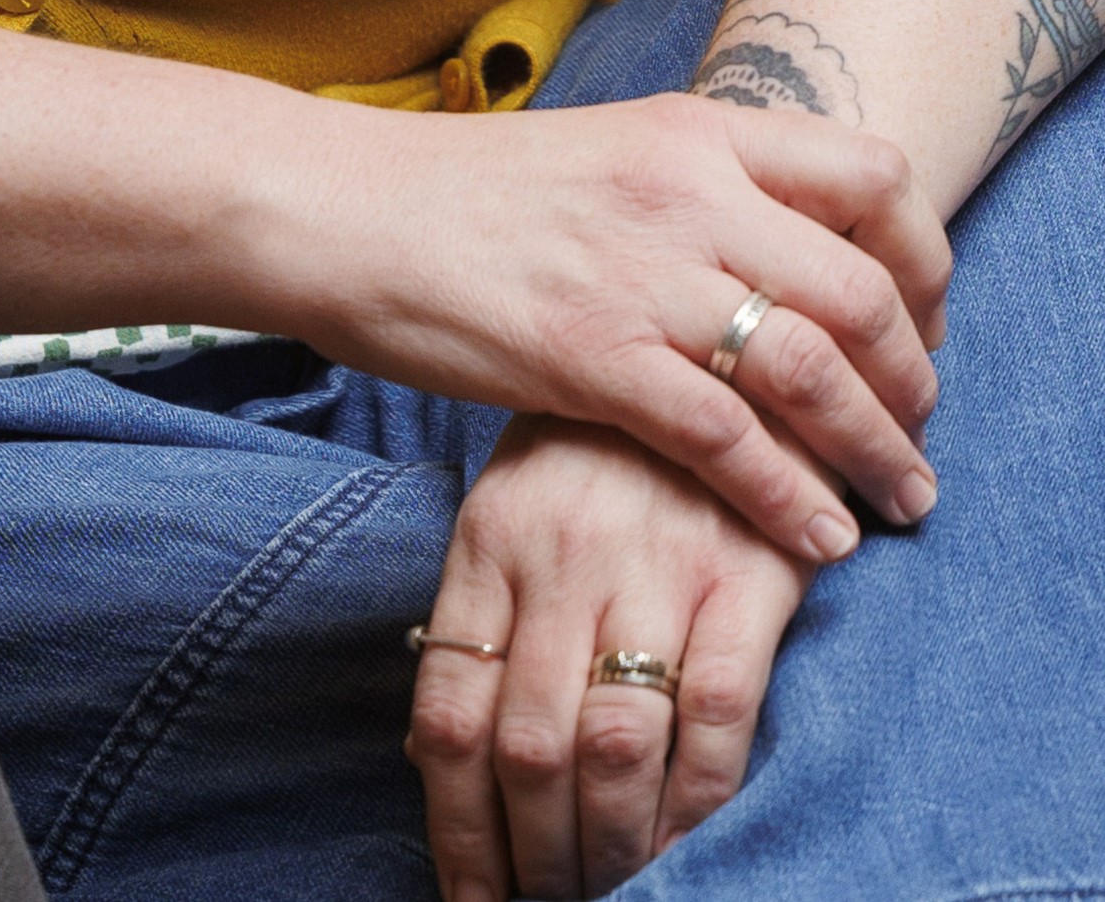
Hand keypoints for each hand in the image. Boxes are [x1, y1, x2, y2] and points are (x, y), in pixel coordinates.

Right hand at [286, 88, 945, 560]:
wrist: (340, 207)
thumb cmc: (462, 190)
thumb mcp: (603, 151)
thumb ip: (696, 187)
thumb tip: (784, 252)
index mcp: (693, 129)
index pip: (873, 174)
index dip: (924, 259)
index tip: (918, 323)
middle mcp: (686, 190)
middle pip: (864, 288)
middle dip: (915, 380)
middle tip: (915, 433)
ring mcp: (640, 273)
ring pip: (815, 370)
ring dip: (877, 450)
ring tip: (897, 500)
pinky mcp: (590, 355)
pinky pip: (728, 439)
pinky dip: (789, 498)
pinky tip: (816, 537)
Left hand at [407, 417, 810, 896]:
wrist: (723, 340)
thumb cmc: (604, 440)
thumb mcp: (516, 499)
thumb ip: (486, 613)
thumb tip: (439, 753)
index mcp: (491, 539)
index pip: (450, 714)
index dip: (453, 826)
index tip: (465, 895)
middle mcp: (564, 559)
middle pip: (527, 746)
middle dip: (532, 855)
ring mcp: (656, 566)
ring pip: (612, 746)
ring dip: (608, 847)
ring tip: (608, 893)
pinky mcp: (748, 577)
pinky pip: (714, 717)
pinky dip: (695, 801)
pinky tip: (683, 841)